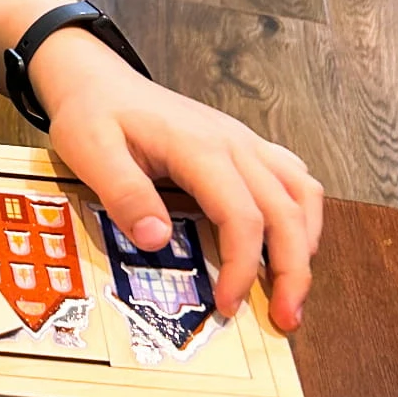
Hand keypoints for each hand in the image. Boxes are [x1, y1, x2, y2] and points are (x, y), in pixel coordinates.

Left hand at [34, 31, 323, 332]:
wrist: (97, 79)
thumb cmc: (93, 114)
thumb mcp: (90, 152)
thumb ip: (124, 194)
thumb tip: (156, 241)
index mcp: (199, 148)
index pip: (242, 215)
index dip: (242, 266)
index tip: (228, 305)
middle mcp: (234, 143)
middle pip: (286, 211)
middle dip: (293, 270)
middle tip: (286, 317)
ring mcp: (244, 142)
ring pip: (301, 193)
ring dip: (306, 243)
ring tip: (294, 288)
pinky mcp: (243, 146)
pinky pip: (293, 177)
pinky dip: (302, 214)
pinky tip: (292, 242)